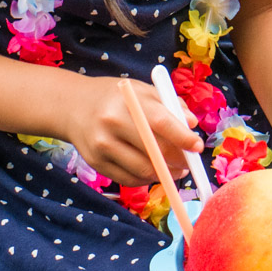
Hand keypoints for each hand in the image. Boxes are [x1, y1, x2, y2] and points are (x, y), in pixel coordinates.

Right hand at [57, 75, 202, 186]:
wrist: (73, 108)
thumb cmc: (117, 98)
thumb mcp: (143, 91)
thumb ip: (170, 105)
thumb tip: (192, 125)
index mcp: (128, 102)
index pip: (160, 122)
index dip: (183, 137)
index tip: (198, 146)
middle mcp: (112, 124)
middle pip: (153, 150)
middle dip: (178, 160)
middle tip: (190, 163)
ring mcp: (102, 146)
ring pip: (142, 169)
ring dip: (165, 173)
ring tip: (177, 169)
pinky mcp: (96, 163)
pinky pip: (128, 179)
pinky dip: (147, 179)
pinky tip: (156, 171)